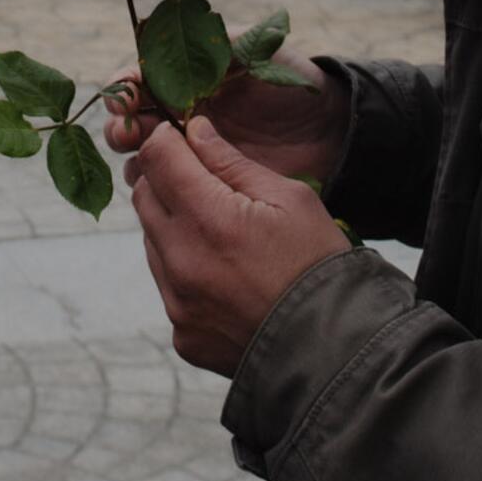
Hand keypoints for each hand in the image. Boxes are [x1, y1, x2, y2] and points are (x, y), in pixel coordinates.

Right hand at [103, 47, 349, 188]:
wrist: (329, 129)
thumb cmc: (293, 83)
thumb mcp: (258, 51)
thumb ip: (217, 43)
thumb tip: (174, 35)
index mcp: (187, 77)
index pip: (142, 79)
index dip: (127, 86)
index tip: (127, 96)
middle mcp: (181, 111)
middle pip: (133, 118)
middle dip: (121, 123)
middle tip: (128, 131)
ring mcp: (191, 149)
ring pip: (142, 153)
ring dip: (130, 154)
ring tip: (139, 157)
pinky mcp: (206, 181)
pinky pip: (167, 184)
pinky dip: (153, 183)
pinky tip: (155, 182)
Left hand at [130, 117, 351, 375]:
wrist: (337, 349)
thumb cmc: (320, 265)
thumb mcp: (290, 199)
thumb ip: (232, 163)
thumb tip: (194, 131)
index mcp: (209, 220)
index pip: (157, 158)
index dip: (168, 140)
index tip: (183, 139)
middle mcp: (181, 262)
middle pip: (144, 196)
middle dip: (166, 179)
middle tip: (202, 181)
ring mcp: (177, 303)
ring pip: (152, 242)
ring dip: (174, 226)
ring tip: (222, 234)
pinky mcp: (182, 334)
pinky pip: (168, 286)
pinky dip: (185, 271)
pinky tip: (226, 275)